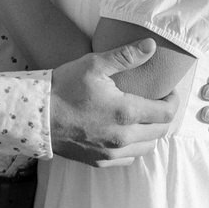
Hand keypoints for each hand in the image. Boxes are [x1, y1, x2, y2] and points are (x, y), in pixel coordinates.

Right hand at [50, 38, 178, 166]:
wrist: (36, 115)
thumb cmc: (64, 87)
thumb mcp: (95, 64)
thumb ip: (126, 56)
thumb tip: (151, 46)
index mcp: (126, 112)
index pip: (166, 113)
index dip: (173, 101)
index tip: (169, 92)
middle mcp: (122, 137)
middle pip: (160, 132)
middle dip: (164, 116)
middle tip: (158, 101)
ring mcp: (111, 152)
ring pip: (146, 148)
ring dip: (151, 133)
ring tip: (144, 117)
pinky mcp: (99, 161)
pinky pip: (128, 158)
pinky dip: (134, 147)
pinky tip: (126, 133)